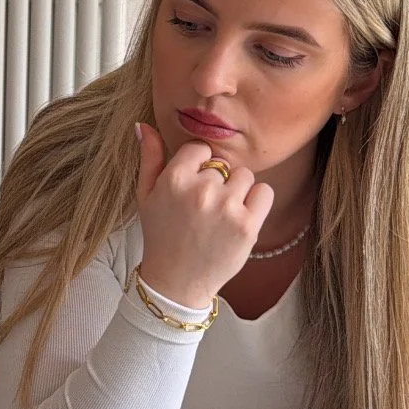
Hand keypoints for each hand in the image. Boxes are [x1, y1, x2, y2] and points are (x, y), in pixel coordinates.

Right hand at [134, 123, 274, 308]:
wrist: (176, 282)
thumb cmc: (160, 236)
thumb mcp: (146, 196)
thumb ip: (149, 158)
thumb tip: (144, 126)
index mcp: (174, 179)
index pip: (199, 149)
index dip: (197, 167)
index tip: (192, 188)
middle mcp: (201, 190)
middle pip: (222, 165)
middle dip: (216, 183)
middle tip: (203, 210)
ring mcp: (226, 208)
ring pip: (245, 176)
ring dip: (237, 192)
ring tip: (220, 215)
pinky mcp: (247, 225)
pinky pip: (264, 192)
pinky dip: (257, 202)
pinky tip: (239, 217)